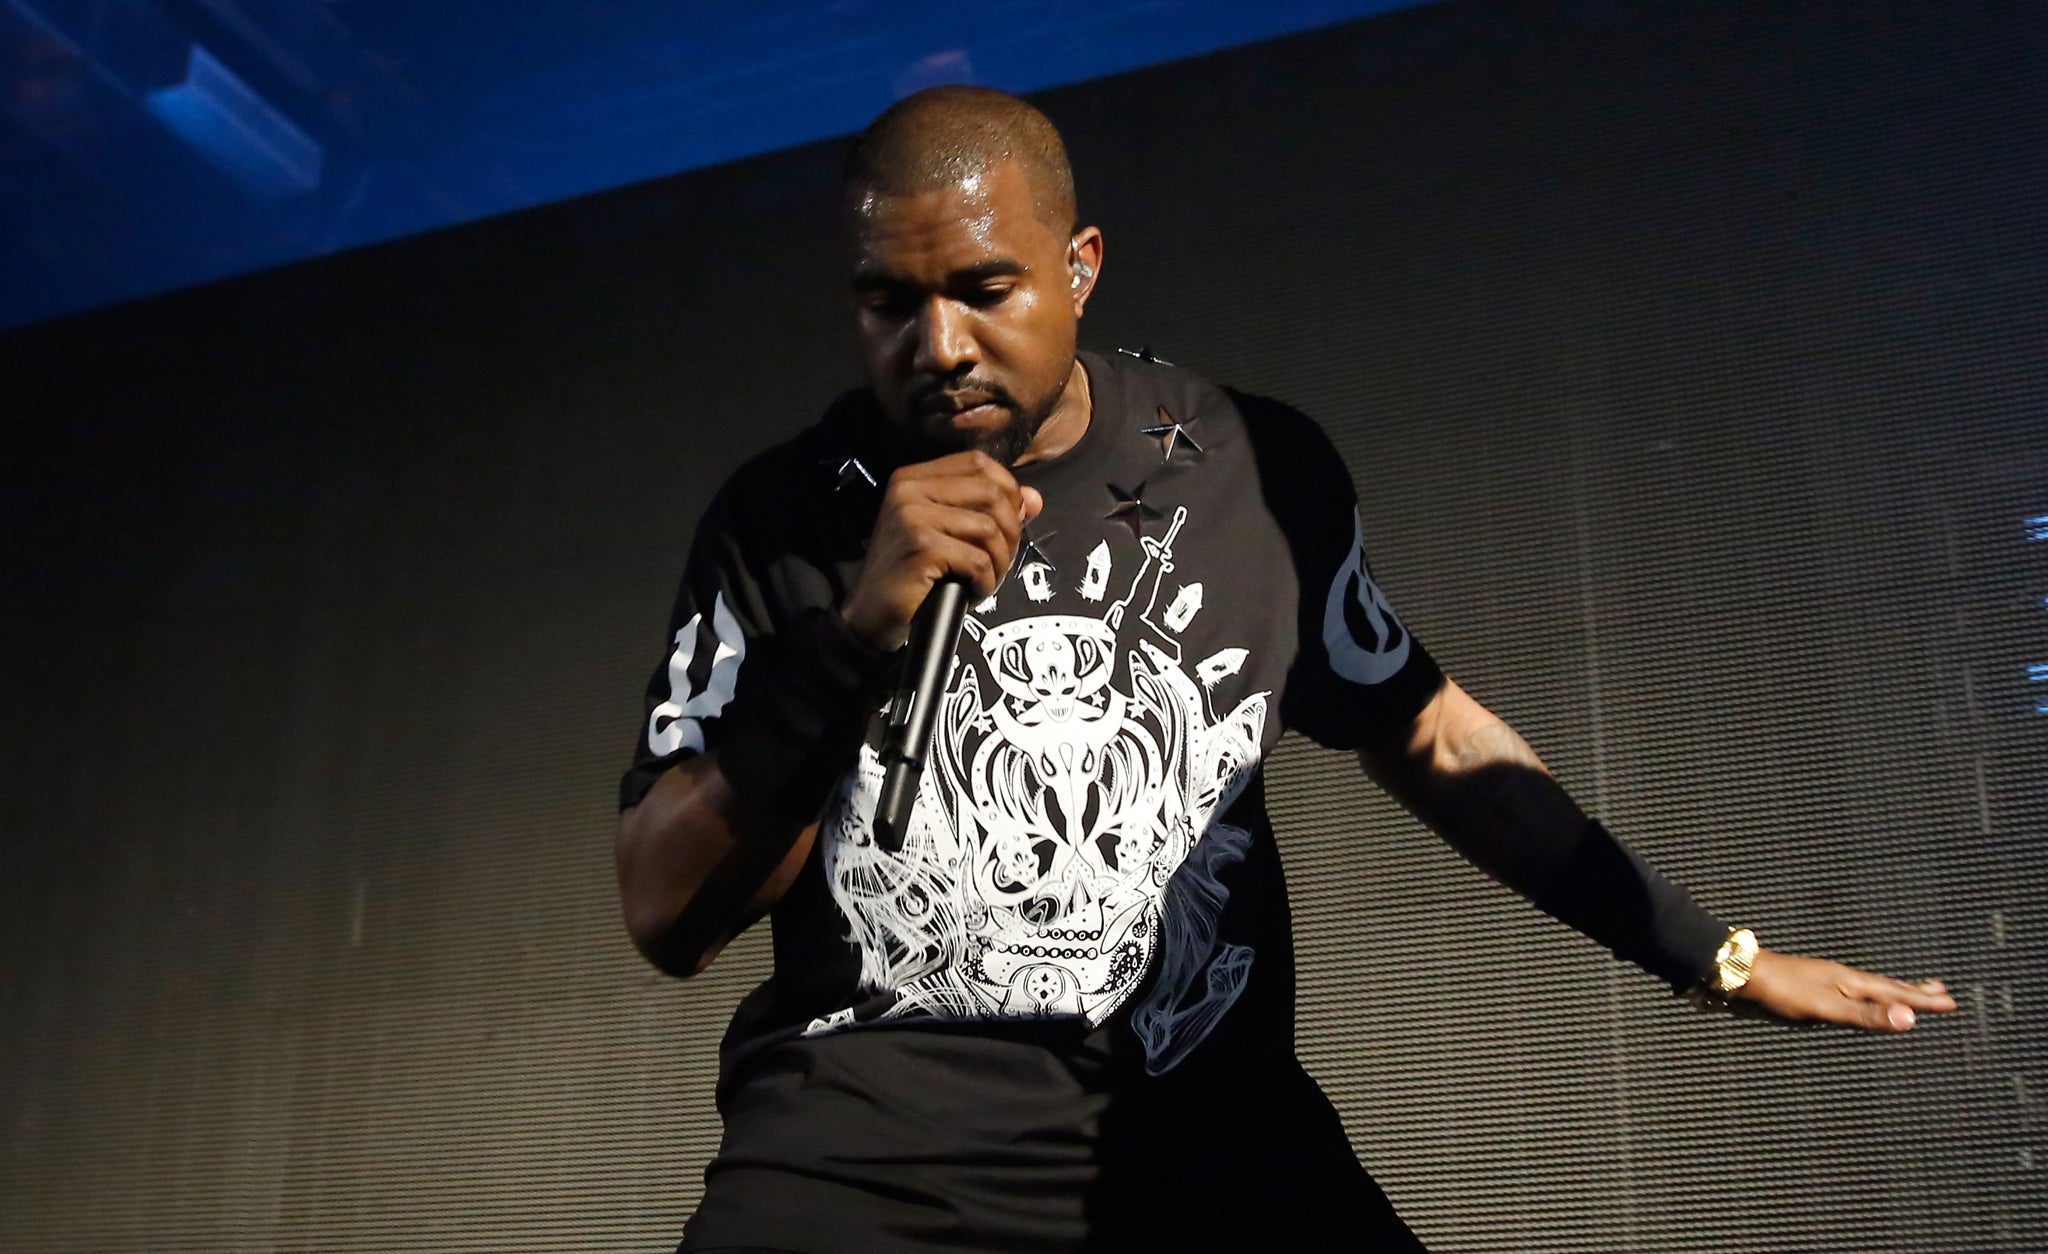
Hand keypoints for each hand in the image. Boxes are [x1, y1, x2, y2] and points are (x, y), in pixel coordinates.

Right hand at [841, 451, 1043, 650]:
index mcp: (913, 478)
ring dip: (1000, 561)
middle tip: (1000, 560)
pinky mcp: (921, 547)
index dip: (1007, 490)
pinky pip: (978, 560)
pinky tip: (972, 591)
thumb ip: (989, 511)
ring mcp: (913, 516)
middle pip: (991, 493)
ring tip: (985, 579)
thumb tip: (1033, 498)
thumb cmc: (911, 576)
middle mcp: (909, 489)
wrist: (869, 615)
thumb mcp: (948, 534)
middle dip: (1010, 531)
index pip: (978, 463)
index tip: (1007, 523)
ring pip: (989, 528)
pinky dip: (986, 581)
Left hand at [1731, 948, 1956, 1031]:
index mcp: (1851, 983)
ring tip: (1907, 992)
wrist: (1742, 974)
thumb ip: (1866, 1015)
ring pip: (1869, 987)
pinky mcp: (1812, 987)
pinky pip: (1851, 991)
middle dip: (1914, 991)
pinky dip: (1867, 995)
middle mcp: (1843, 979)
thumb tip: (1909, 1018)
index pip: (1896, 993)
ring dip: (1892, 991)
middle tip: (1939, 990)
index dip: (1922, 1000)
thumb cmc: (1782, 991)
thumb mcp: (1827, 1008)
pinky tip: (1859, 998)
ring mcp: (1827, 981)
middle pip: (1886, 986)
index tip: (1950, 1002)